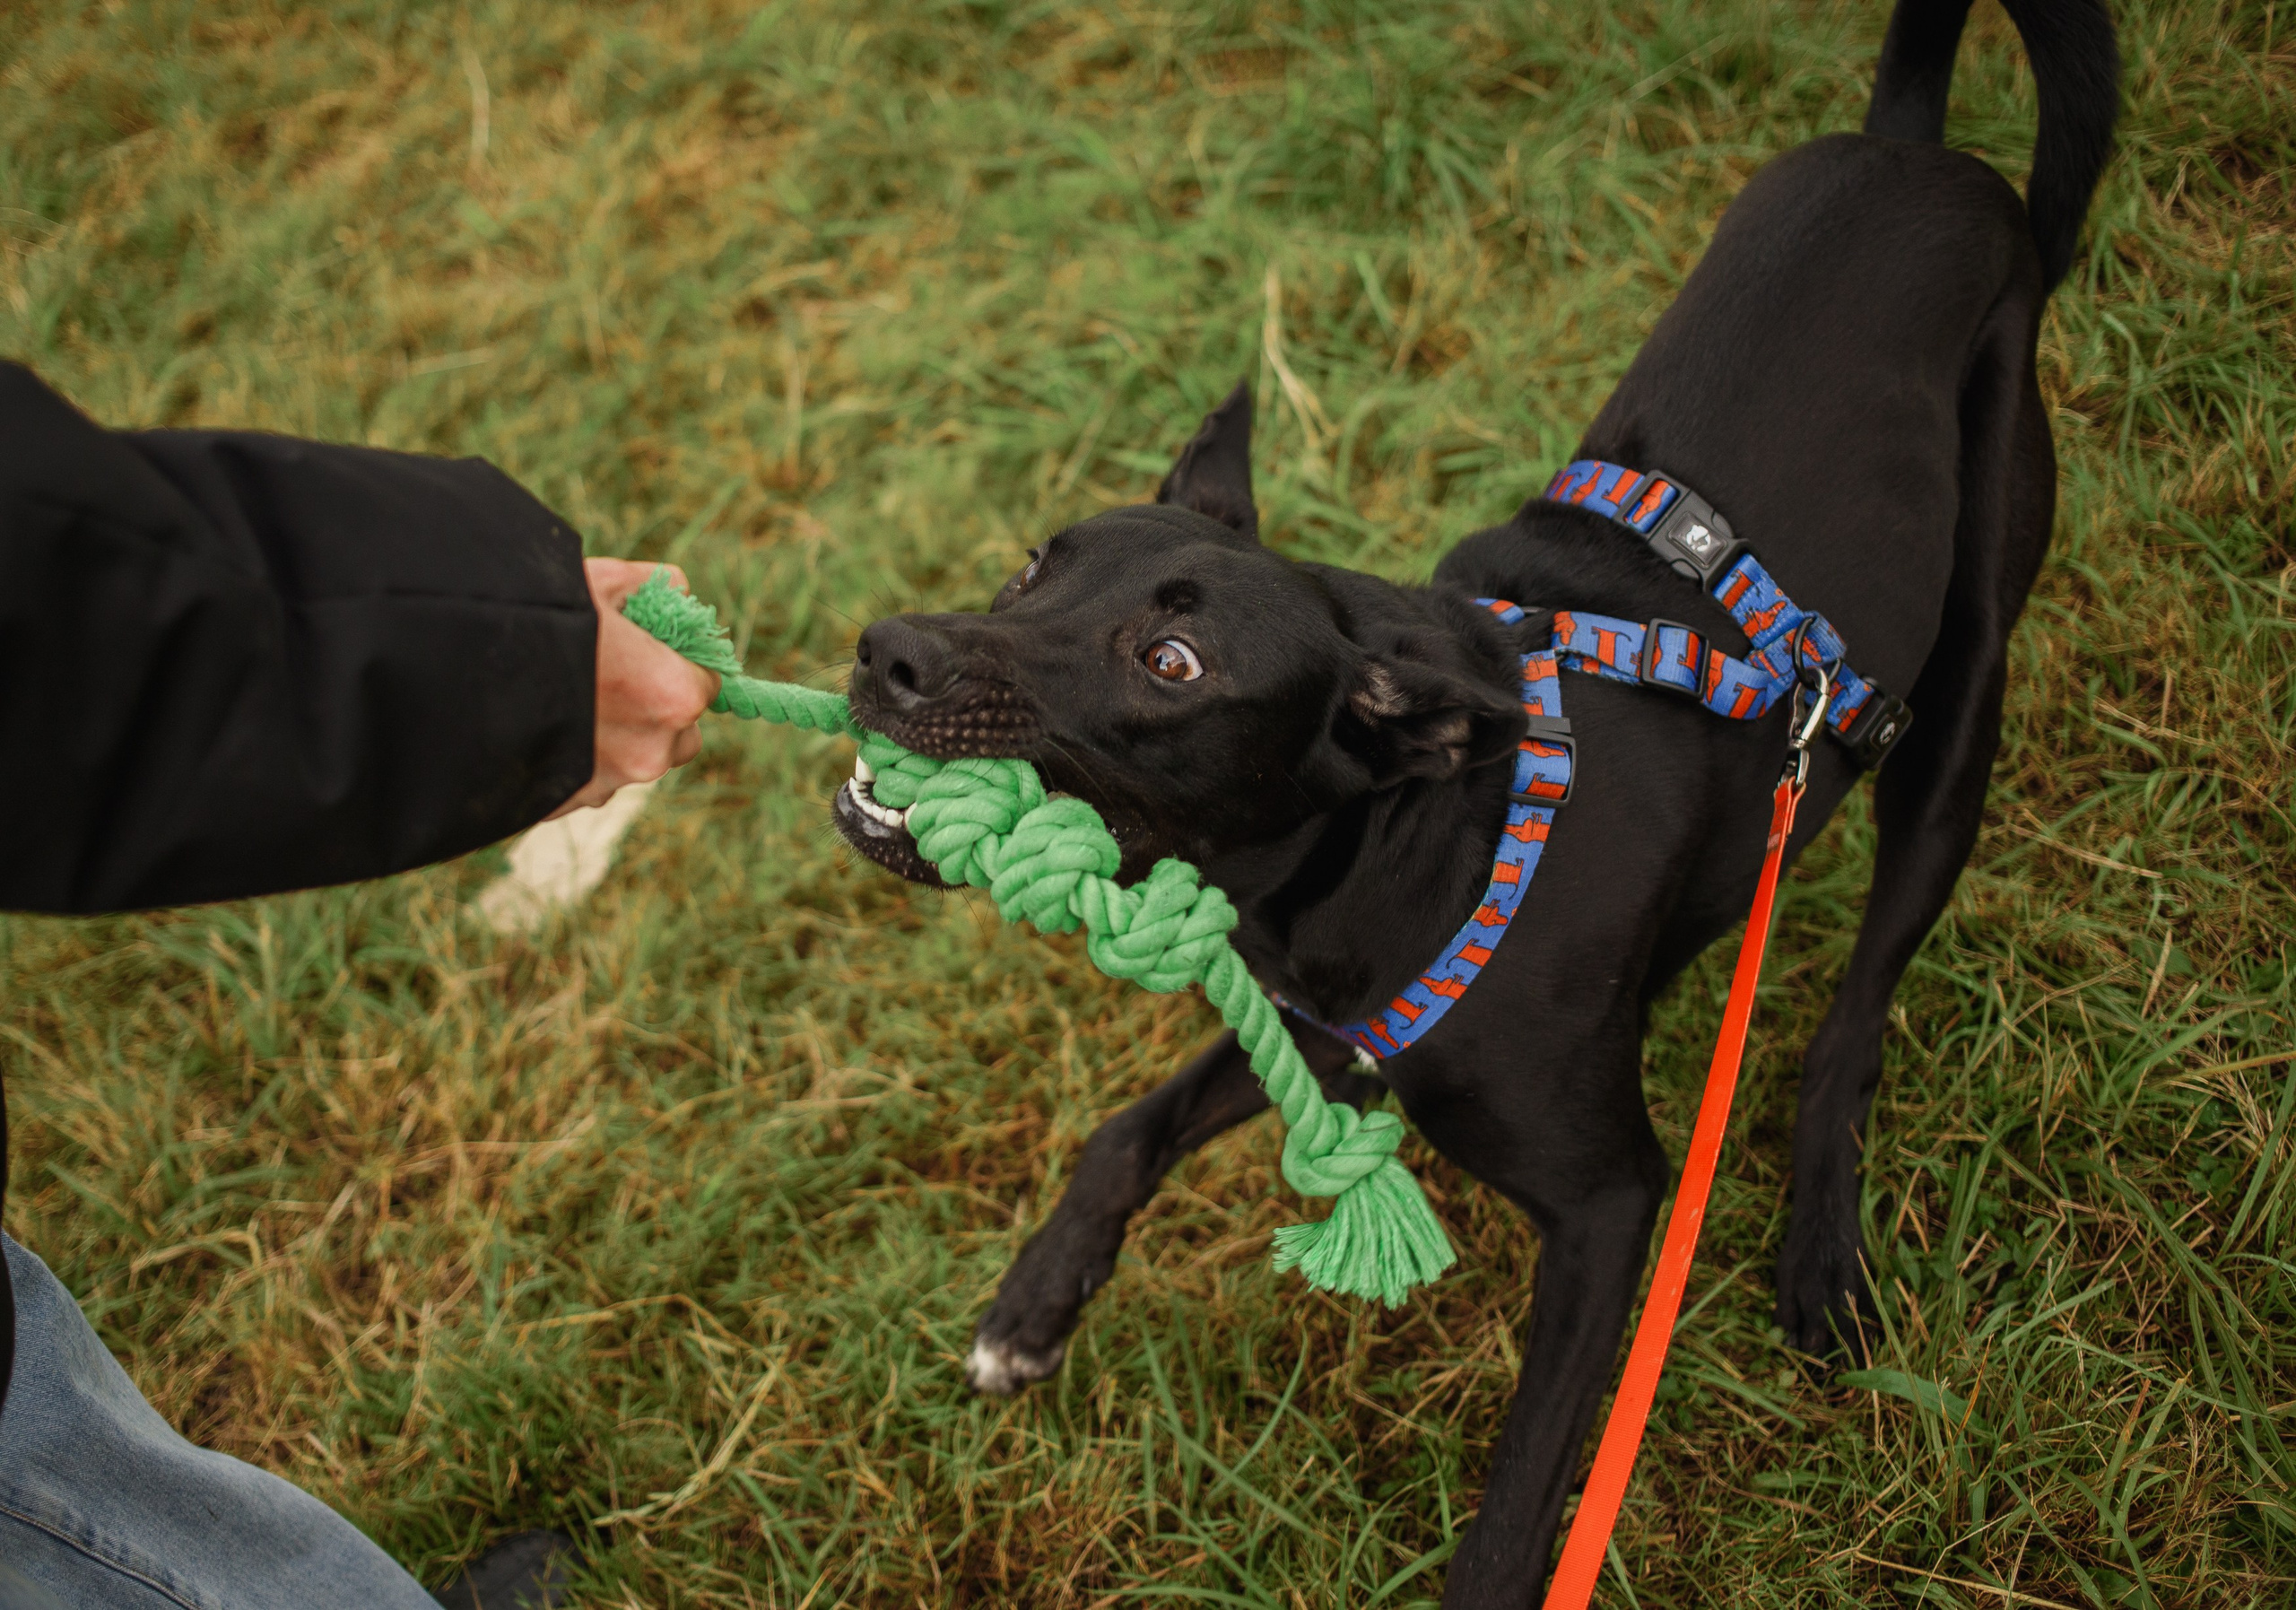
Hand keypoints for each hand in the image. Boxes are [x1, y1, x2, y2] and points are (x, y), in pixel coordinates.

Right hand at [547, 558, 721, 817]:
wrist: (443, 667)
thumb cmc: (533, 616)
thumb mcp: (600, 581)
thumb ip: (651, 587)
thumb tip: (674, 591)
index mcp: (672, 696)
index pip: (707, 686)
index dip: (682, 665)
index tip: (656, 652)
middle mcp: (649, 751)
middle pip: (679, 736)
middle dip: (657, 711)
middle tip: (615, 677)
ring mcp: (604, 784)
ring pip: (632, 762)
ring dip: (615, 738)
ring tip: (569, 697)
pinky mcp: (563, 804)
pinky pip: (586, 781)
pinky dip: (574, 758)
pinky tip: (540, 722)